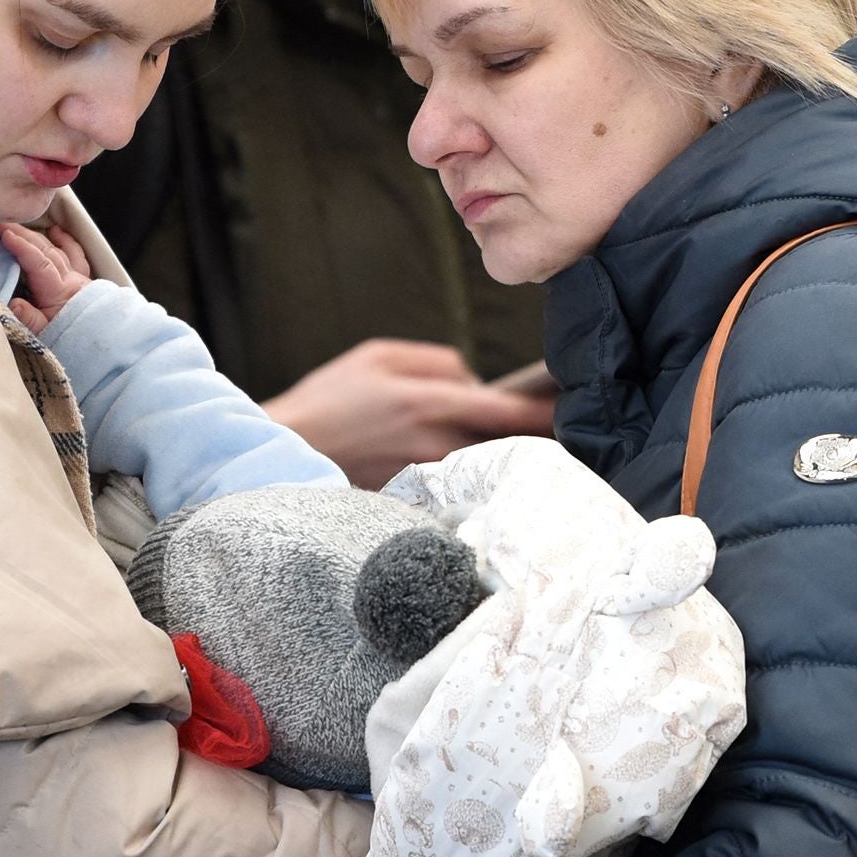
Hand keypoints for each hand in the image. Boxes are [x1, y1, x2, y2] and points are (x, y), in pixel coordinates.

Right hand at [0, 220, 95, 335]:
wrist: (100, 344)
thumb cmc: (68, 339)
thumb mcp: (44, 335)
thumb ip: (29, 319)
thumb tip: (14, 304)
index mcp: (58, 292)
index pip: (39, 263)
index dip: (22, 247)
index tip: (5, 233)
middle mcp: (71, 280)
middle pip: (47, 251)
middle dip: (24, 235)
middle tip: (2, 224)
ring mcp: (80, 278)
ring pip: (59, 250)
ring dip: (39, 236)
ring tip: (21, 225)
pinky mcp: (85, 280)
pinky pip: (77, 255)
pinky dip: (67, 241)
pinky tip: (56, 232)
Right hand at [265, 336, 556, 485]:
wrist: (282, 451)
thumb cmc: (330, 398)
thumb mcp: (378, 356)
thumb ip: (436, 361)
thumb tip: (475, 382)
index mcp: (429, 403)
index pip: (506, 413)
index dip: (545, 413)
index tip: (574, 411)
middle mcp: (433, 445)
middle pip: (505, 448)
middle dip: (537, 443)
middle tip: (567, 436)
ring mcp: (425, 478)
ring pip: (484, 471)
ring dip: (507, 464)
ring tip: (530, 457)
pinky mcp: (413, 500)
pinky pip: (456, 490)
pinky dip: (472, 484)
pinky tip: (483, 481)